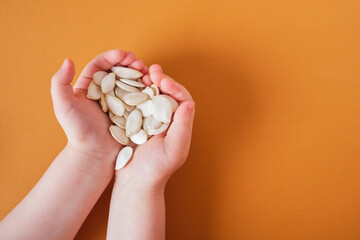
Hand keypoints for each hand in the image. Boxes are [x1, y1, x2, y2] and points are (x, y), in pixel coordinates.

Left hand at [51, 49, 147, 159]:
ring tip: (147, 72)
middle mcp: (106, 92)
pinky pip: (140, 97)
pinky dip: (147, 89)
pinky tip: (152, 85)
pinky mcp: (131, 112)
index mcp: (90, 86)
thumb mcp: (63, 106)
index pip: (101, 65)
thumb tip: (67, 60)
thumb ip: (60, 82)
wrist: (94, 154)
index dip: (112, 56)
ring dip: (140, 74)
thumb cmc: (77, 131)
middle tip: (138, 62)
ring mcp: (120, 102)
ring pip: (131, 82)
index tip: (123, 54)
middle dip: (130, 63)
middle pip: (119, 71)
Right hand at [115, 64, 194, 190]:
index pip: (182, 99)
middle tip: (153, 70)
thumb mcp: (174, 150)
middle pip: (167, 93)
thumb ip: (183, 127)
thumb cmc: (157, 169)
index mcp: (178, 123)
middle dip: (161, 79)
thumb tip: (189, 103)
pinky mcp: (134, 120)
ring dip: (147, 82)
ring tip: (142, 71)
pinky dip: (133, 91)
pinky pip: (136, 101)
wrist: (135, 181)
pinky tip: (128, 83)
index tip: (164, 81)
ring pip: (151, 94)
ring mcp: (150, 118)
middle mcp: (166, 118)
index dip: (175, 87)